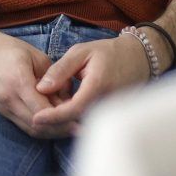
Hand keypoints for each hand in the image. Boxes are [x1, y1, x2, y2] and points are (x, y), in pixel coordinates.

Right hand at [0, 27, 72, 139]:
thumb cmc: (8, 49)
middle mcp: (9, 98)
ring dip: (51, 132)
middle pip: (38, 125)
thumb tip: (69, 100)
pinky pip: (23, 125)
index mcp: (18, 81)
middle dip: (60, 129)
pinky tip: (53, 124)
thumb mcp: (36, 57)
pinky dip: (40, 128)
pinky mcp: (2, 110)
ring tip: (69, 128)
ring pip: (31, 129)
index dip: (63, 118)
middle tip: (79, 128)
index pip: (44, 110)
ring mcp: (3, 107)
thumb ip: (53, 80)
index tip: (81, 119)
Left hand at [31, 35, 159, 130]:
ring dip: (64, 119)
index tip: (36, 118)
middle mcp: (107, 102)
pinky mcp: (114, 114)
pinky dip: (75, 117)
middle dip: (55, 120)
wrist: (139, 58)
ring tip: (48, 111)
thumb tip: (40, 88)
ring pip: (82, 122)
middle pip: (76, 120)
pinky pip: (91, 120)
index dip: (53, 116)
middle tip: (37, 114)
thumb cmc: (107, 52)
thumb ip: (60, 70)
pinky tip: (64, 109)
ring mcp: (113, 110)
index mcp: (98, 85)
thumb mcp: (80, 52)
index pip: (73, 109)